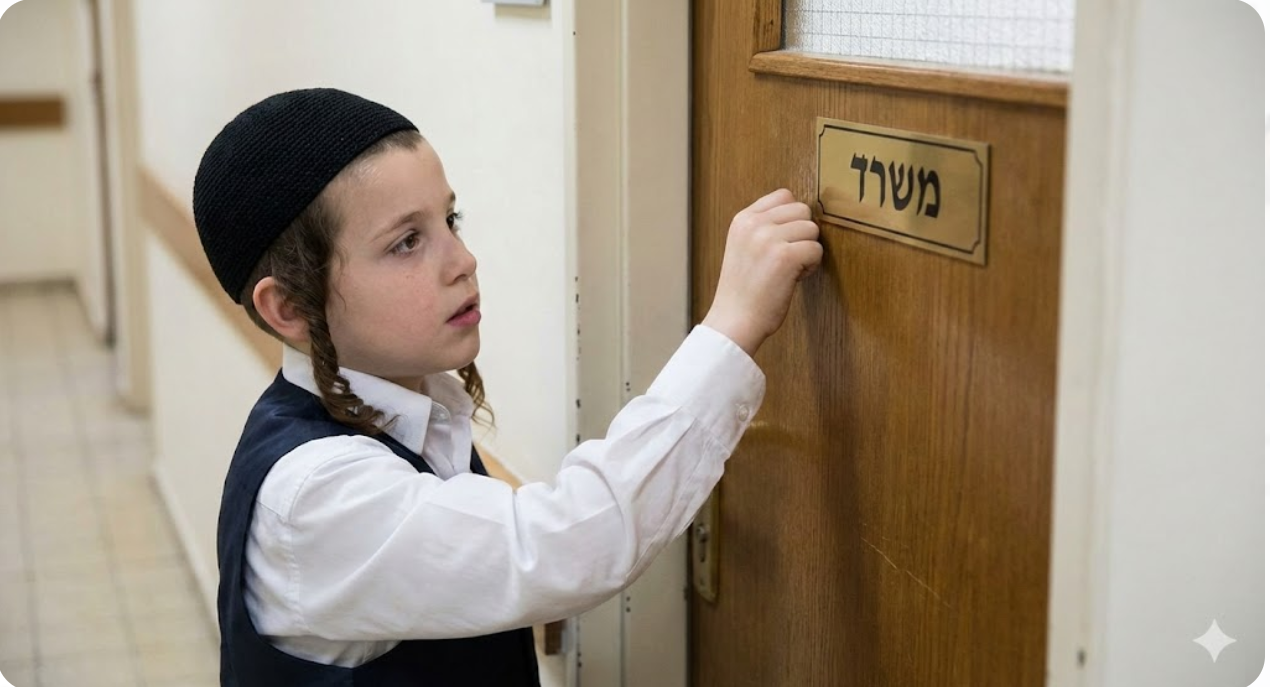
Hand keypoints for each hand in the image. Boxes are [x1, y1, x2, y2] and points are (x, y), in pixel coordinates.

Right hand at [702, 188, 822, 356]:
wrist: (734, 320)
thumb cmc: (743, 290)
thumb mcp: (742, 247)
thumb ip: (763, 226)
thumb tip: (801, 213)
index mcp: (742, 219)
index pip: (784, 195)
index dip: (791, 218)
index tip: (782, 241)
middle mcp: (754, 224)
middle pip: (802, 210)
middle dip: (802, 234)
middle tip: (788, 258)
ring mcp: (769, 239)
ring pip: (812, 229)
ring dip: (808, 251)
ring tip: (790, 270)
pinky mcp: (785, 257)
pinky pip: (816, 250)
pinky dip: (811, 267)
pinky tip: (794, 279)